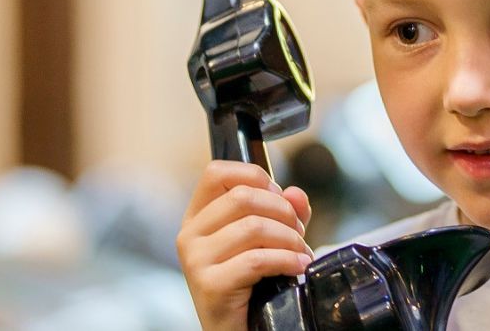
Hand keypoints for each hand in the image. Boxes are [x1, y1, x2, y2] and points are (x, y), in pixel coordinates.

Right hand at [176, 160, 314, 330]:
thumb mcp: (268, 240)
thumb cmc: (251, 285)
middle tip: (298, 234)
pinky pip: (257, 260)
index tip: (279, 198)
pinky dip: (287, 261)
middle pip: (242, 196)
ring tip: (300, 254)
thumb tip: (296, 194)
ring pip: (253, 227)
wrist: (239, 330)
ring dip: (290, 239)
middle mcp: (189, 235)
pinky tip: (298, 267)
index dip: (255, 177)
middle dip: (282, 212)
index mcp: (197, 217)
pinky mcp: (210, 285)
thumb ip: (283, 212)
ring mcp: (195, 261)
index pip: (216, 172)